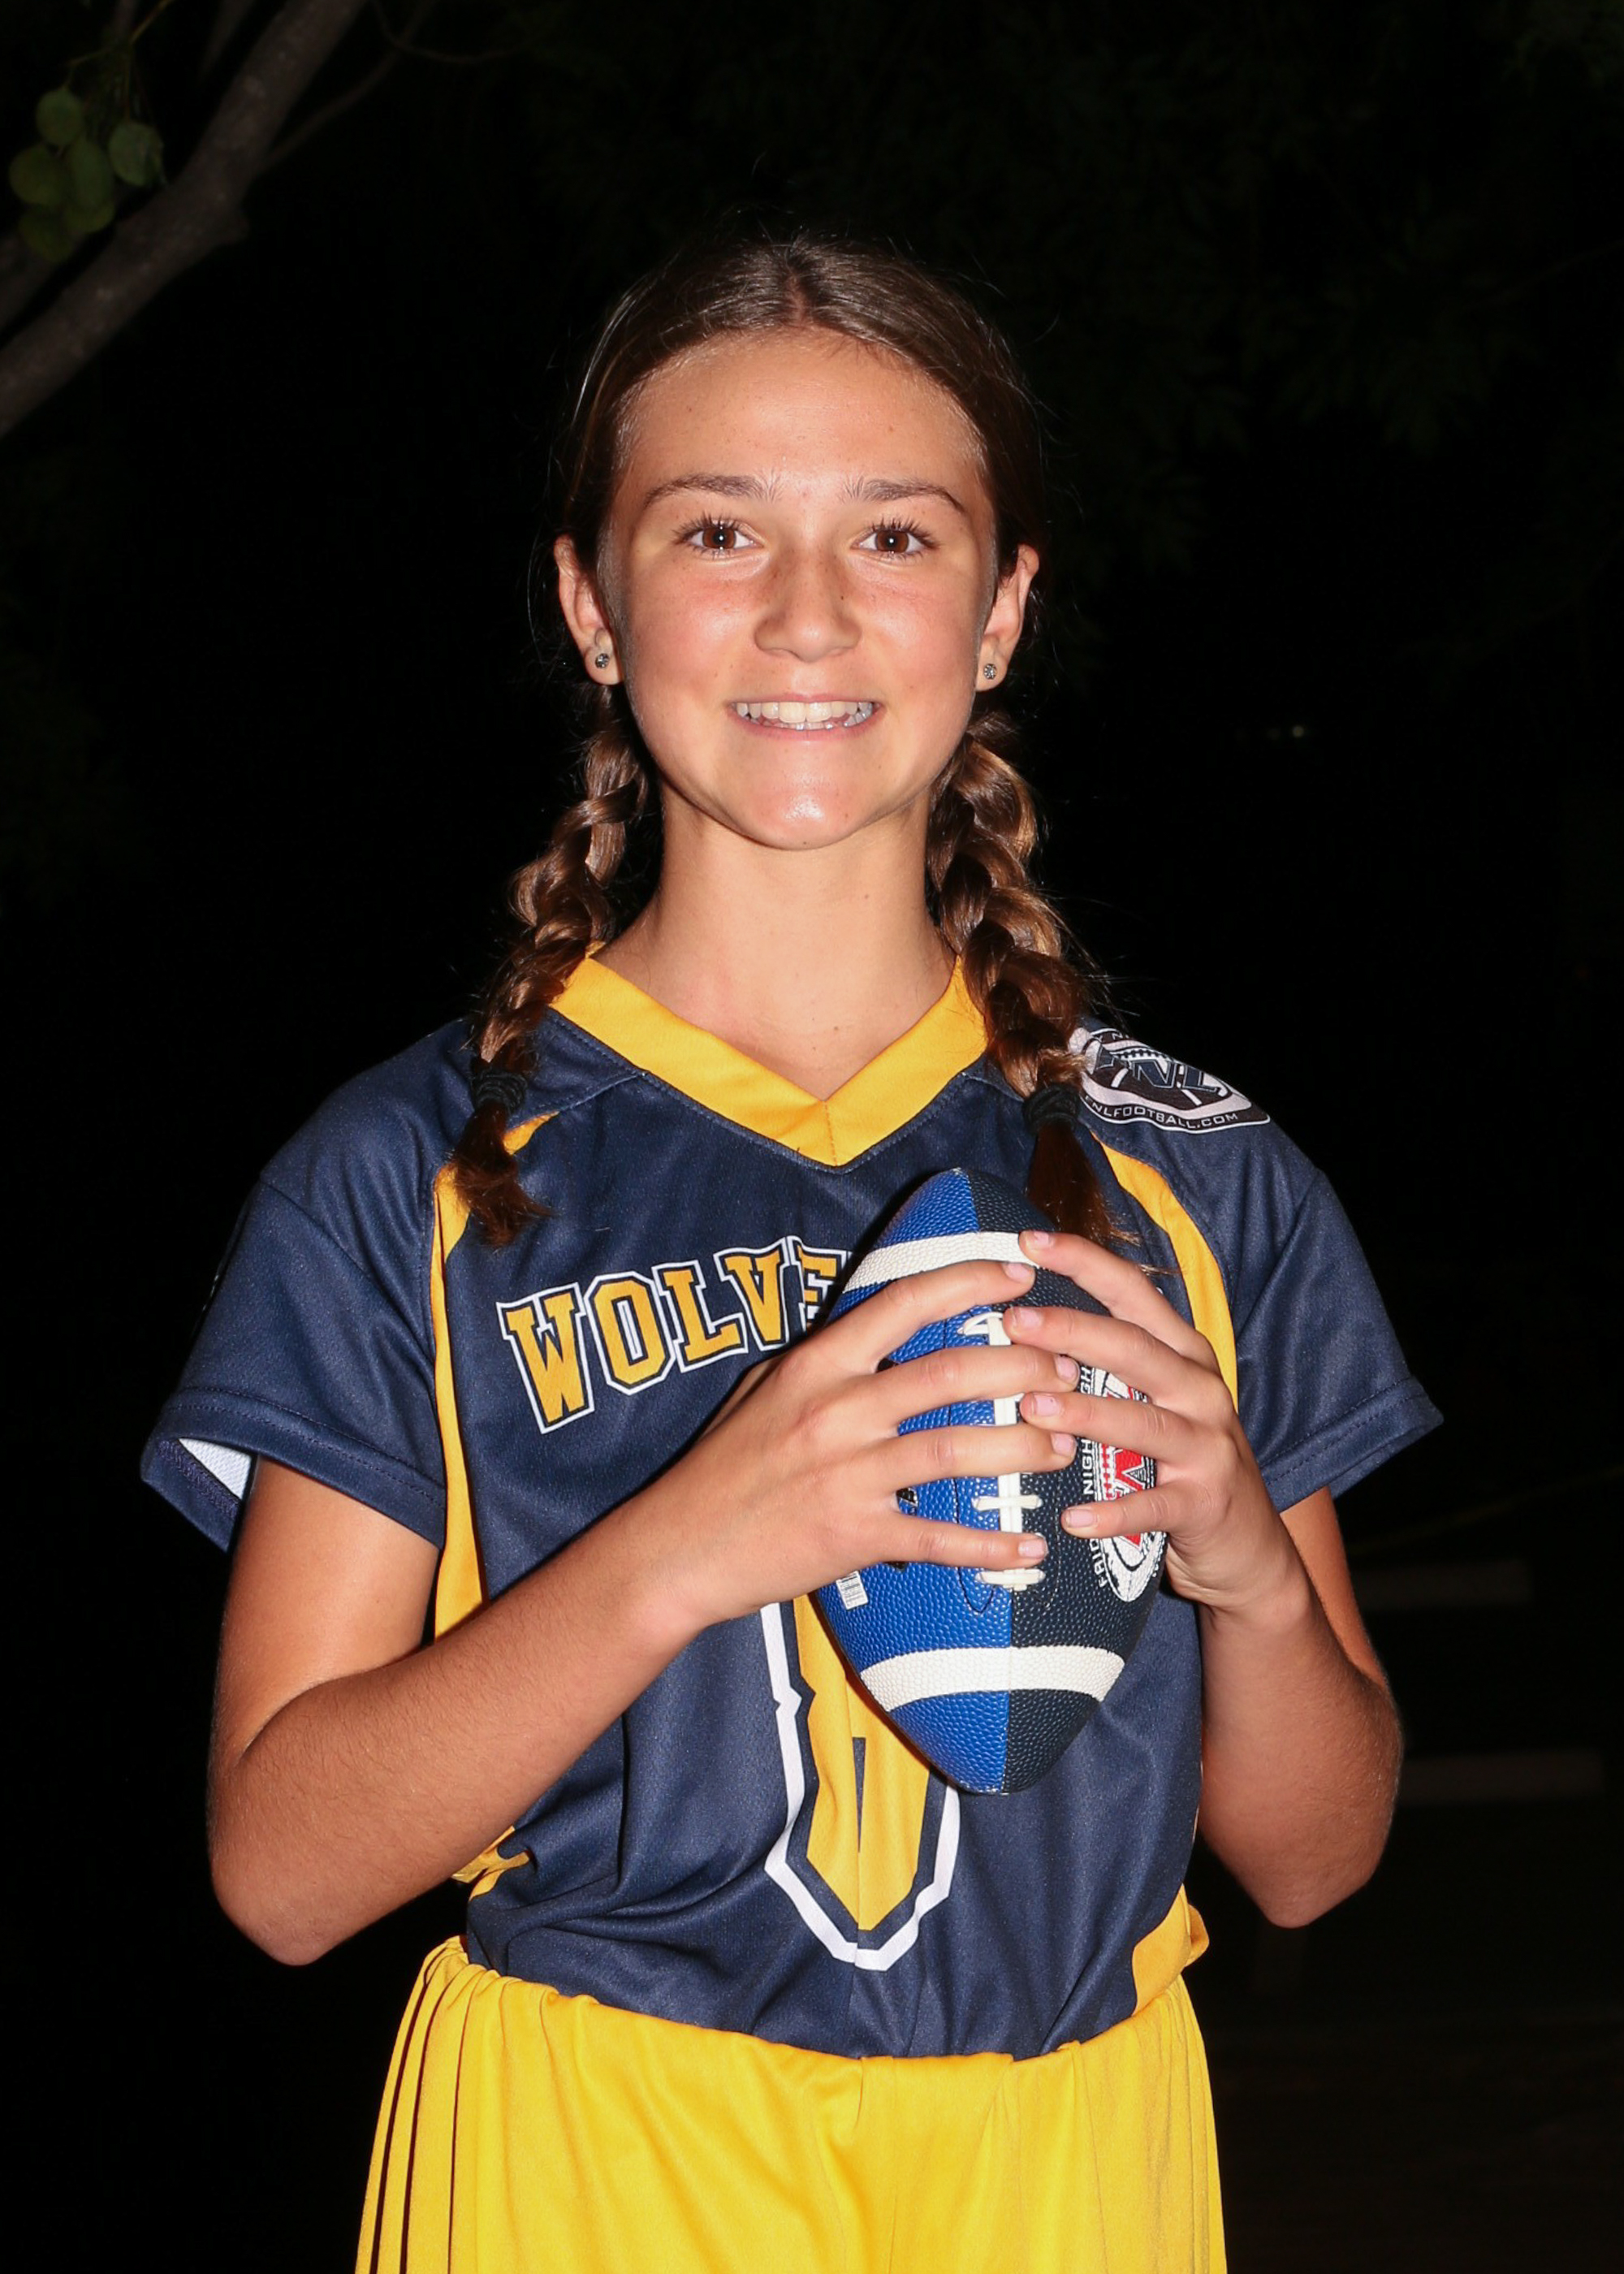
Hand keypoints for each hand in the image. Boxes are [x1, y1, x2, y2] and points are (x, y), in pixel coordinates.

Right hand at [634, 1257, 1083, 1638]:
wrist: (676, 1550)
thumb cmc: (720, 1467)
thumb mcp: (763, 1389)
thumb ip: (824, 1361)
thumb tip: (877, 1329)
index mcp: (818, 1365)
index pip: (904, 1304)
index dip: (969, 1282)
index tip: (1022, 1272)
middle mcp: (836, 1411)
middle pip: (950, 1373)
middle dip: (1023, 1366)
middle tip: (1069, 1368)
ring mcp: (846, 1474)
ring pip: (956, 1451)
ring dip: (1022, 1447)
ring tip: (1062, 1445)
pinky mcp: (852, 1536)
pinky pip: (937, 1538)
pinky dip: (990, 1545)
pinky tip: (1032, 1546)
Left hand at [1002, 1228, 1299, 1618]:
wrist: (1249, 1548)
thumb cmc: (1182, 1463)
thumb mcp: (1157, 1401)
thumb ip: (1109, 1365)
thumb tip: (1023, 1326)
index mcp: (1183, 1356)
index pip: (1134, 1294)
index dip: (1084, 1262)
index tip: (1029, 1240)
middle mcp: (1200, 1391)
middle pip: (1136, 1350)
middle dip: (1073, 1330)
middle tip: (1015, 1321)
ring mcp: (1207, 1448)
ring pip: (1144, 1422)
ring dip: (1087, 1413)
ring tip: (1033, 1407)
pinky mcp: (1205, 1504)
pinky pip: (1155, 1506)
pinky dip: (1114, 1512)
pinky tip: (1072, 1515)